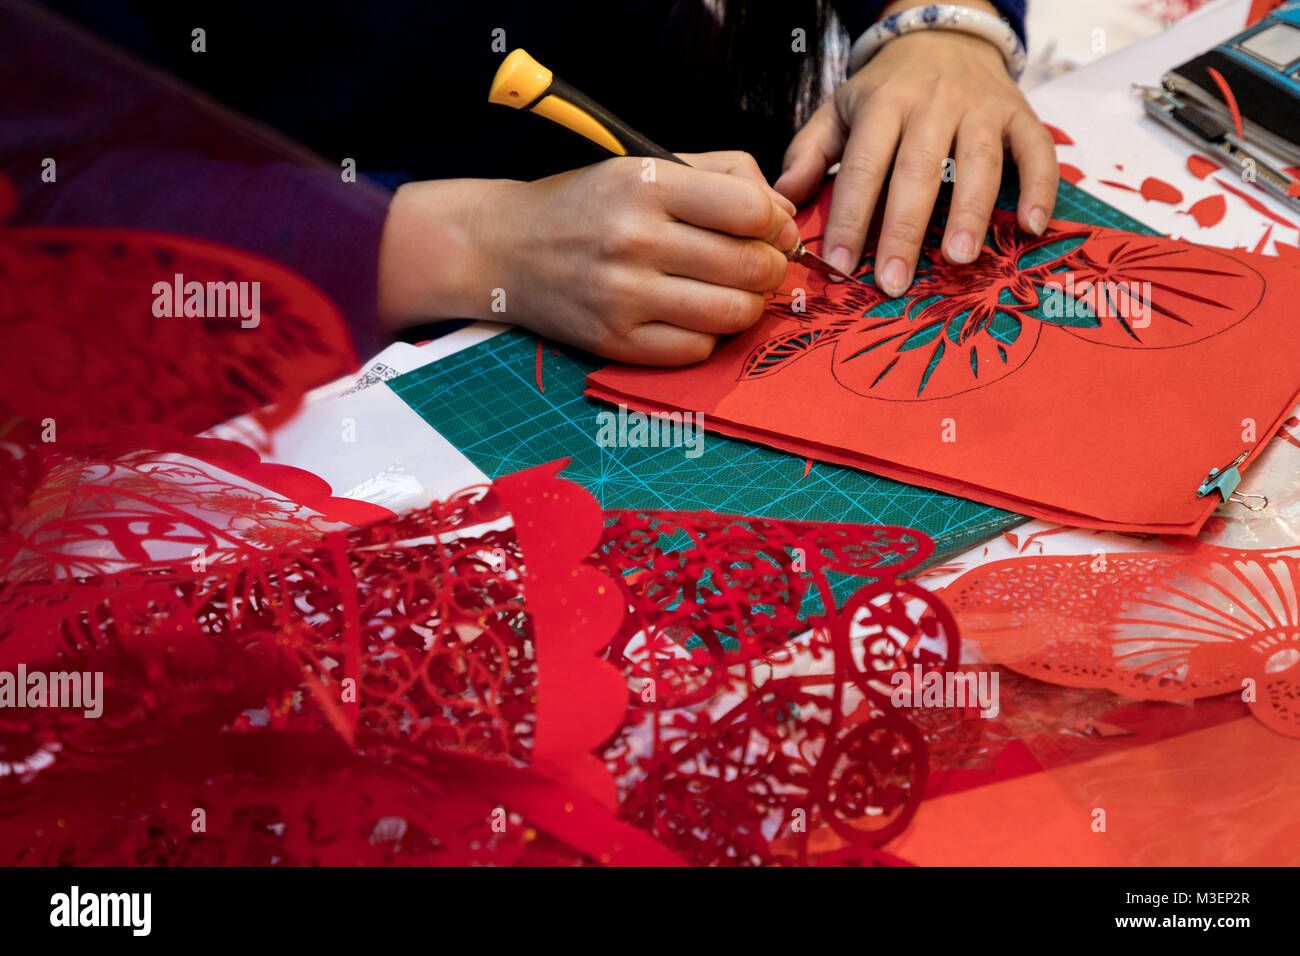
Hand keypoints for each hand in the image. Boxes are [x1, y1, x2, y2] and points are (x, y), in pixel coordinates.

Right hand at [378, 151, 797, 365]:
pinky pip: (696, 349)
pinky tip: (692, 316)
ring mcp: (624, 296)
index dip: (776, 224)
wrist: (503, 248)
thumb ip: (723, 175)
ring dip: (747, 306)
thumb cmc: (586, 204)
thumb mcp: (646, 165)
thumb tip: (785, 215)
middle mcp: (635, 240)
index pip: (751, 210)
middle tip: (758, 266)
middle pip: (750, 265)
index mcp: (647, 185)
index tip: (771, 231)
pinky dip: (708, 336)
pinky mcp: (615, 342)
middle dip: (769, 268)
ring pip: (732, 313)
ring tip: (732, 293)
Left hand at [773, 16, 1058, 296]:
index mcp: (882, 105)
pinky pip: (1036, 152)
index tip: (841, 265)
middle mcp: (933, 104)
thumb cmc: (885, 90)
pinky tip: (1032, 228)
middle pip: (918, 171)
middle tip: (894, 281)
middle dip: (904, 230)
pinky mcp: (1021, 114)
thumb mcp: (838, 110)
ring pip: (979, 162)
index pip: (863, 166)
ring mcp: (981, 109)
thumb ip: (808, 153)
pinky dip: (1040, 188)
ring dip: (971, 212)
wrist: (942, 35)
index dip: (851, 217)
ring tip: (959, 258)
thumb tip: (781, 202)